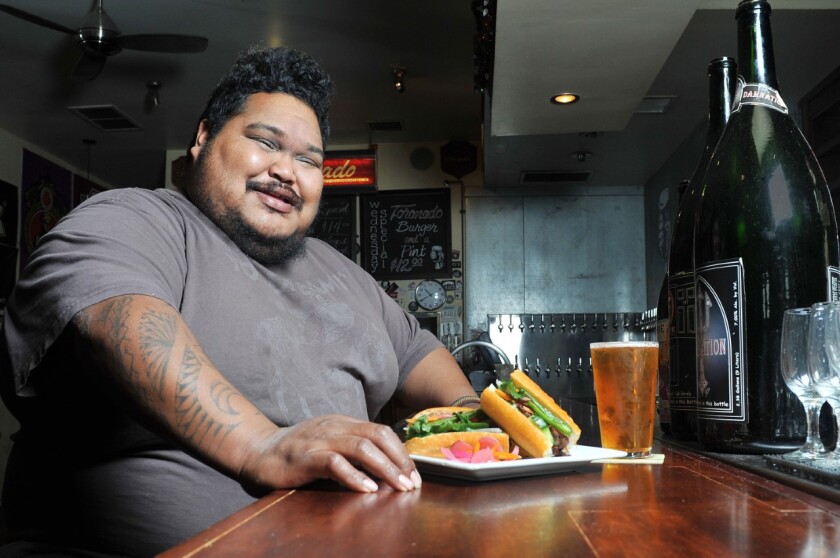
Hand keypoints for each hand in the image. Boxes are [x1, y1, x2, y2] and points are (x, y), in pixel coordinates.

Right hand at [237, 415, 421, 493]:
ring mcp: (320, 440)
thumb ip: (353, 449)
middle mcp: (335, 427)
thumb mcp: (330, 443)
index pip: (381, 432)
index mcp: (344, 423)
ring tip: (399, 486)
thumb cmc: (298, 451)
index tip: (414, 474)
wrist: (259, 451)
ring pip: (362, 448)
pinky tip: (367, 488)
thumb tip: (387, 468)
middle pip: (377, 436)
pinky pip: (335, 463)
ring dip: (385, 468)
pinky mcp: (306, 457)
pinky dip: (354, 476)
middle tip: (413, 482)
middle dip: (399, 460)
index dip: (401, 453)